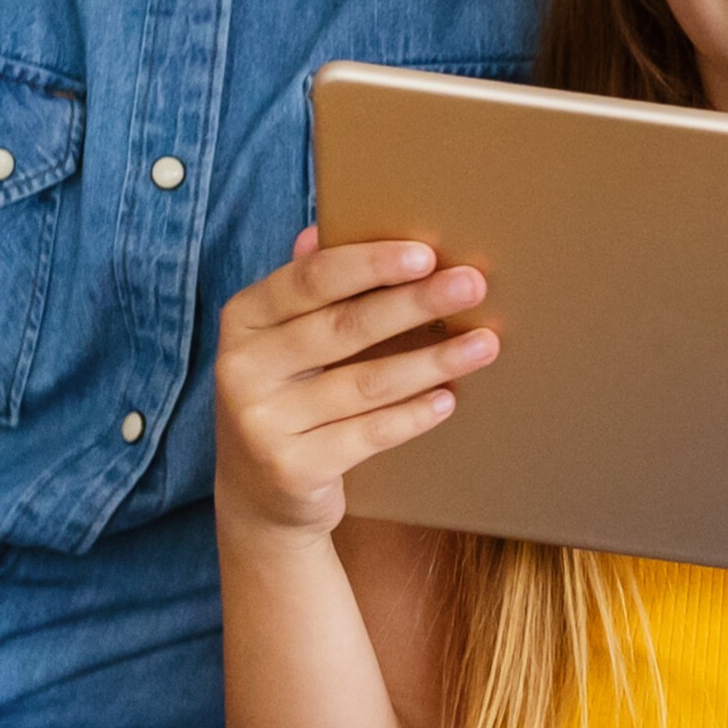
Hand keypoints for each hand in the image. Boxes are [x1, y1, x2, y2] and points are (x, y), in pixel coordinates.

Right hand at [213, 228, 495, 536]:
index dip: (369, 264)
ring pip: (366, 382)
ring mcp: (262, 422)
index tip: (426, 253)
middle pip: (344, 326)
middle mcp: (242, 368)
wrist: (257, 497)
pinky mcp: (291, 468)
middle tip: (472, 285)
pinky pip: (369, 434)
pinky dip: (414, 415)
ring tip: (485, 344)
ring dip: (433, 360)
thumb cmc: (287, 397)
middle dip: (415, 303)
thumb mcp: (282, 342)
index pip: (310, 280)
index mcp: (243, 320)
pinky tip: (449, 398)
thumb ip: (304, 291)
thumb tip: (318, 230)